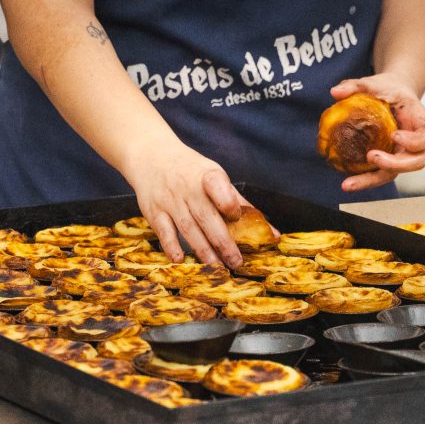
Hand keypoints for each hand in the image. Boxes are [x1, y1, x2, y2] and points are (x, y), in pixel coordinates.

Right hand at [122, 143, 245, 267]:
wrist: (151, 155)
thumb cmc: (192, 171)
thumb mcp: (216, 177)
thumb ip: (241, 203)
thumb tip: (273, 234)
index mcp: (208, 175)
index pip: (218, 186)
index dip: (228, 203)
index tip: (236, 216)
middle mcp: (188, 188)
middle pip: (206, 217)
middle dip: (223, 242)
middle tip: (236, 262)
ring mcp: (169, 200)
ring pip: (188, 228)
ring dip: (203, 250)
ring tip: (217, 267)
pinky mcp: (154, 211)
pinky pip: (163, 231)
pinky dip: (171, 247)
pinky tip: (181, 260)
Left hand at [330, 73, 424, 191]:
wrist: (390, 96)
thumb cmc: (386, 89)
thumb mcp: (373, 83)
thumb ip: (356, 85)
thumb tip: (334, 92)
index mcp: (421, 121)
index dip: (418, 141)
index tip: (395, 135)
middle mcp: (418, 143)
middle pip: (417, 161)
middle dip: (396, 164)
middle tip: (371, 156)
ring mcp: (404, 155)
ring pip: (396, 173)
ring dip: (374, 180)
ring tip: (349, 182)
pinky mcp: (389, 161)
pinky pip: (381, 175)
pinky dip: (365, 180)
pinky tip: (347, 183)